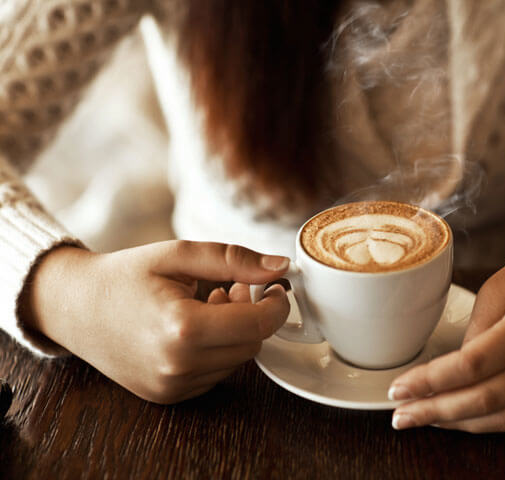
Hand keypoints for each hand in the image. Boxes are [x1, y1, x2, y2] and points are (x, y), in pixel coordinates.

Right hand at [22, 241, 290, 403]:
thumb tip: (279, 266)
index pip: (258, 324)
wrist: (73, 308)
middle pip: (251, 344)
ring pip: (235, 360)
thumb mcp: (179, 254)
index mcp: (182, 327)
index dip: (278, 304)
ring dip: (234, 333)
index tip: (277, 286)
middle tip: (233, 288)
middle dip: (253, 315)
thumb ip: (234, 260)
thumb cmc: (125, 276)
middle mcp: (177, 365)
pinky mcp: (168, 395)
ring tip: (206, 304)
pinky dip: (215, 351)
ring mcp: (171, 385)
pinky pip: (214, 374)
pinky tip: (193, 328)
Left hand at [388, 234, 504, 432]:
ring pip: (500, 418)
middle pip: (485, 398)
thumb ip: (476, 324)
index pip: (474, 364)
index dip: (432, 381)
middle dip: (435, 410)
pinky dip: (481, 424)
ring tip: (418, 417)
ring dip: (455, 422)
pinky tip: (452, 418)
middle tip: (400, 414)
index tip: (399, 386)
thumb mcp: (501, 282)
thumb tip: (451, 368)